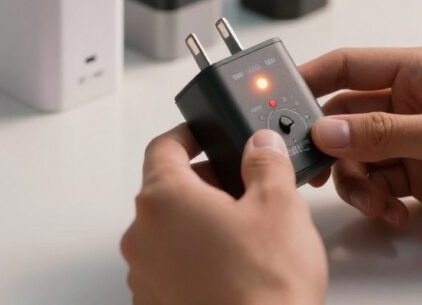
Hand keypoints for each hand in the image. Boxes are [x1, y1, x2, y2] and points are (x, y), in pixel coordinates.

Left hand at [121, 125, 326, 304]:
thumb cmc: (263, 287)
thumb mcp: (279, 206)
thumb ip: (266, 163)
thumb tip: (260, 146)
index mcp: (164, 199)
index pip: (163, 147)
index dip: (187, 135)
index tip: (203, 134)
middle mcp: (142, 235)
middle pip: (166, 191)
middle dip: (204, 184)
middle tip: (243, 188)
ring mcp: (144, 275)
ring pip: (168, 232)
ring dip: (198, 225)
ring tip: (243, 236)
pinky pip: (169, 268)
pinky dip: (193, 261)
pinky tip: (231, 270)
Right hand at [301, 47, 421, 241]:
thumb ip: (383, 132)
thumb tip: (329, 129)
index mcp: (421, 71)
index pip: (349, 65)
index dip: (310, 78)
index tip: (276, 96)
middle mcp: (414, 104)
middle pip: (346, 117)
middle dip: (331, 144)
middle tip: (316, 165)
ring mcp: (417, 142)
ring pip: (359, 157)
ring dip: (358, 181)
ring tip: (374, 199)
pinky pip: (381, 185)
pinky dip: (379, 201)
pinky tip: (394, 210)